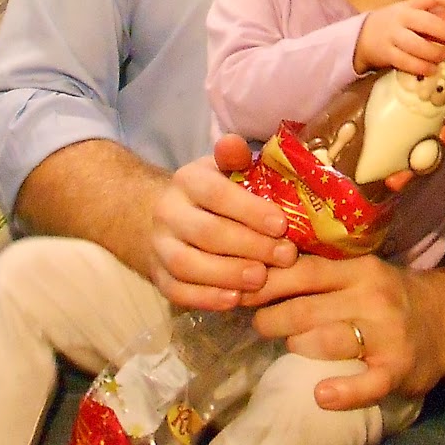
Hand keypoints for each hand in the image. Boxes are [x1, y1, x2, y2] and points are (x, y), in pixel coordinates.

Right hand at [146, 134, 297, 310]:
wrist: (164, 219)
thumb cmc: (211, 194)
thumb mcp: (222, 169)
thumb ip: (235, 159)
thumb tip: (237, 144)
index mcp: (188, 180)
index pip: (217, 194)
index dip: (250, 210)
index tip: (282, 225)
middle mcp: (168, 212)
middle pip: (207, 232)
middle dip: (249, 246)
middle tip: (286, 256)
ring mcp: (160, 247)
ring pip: (187, 265)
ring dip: (228, 274)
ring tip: (261, 279)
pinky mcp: (158, 278)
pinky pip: (178, 292)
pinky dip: (206, 298)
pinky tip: (235, 300)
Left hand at [244, 254, 444, 410]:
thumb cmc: (392, 296)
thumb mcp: (362, 275)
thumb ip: (322, 277)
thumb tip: (262, 276)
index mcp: (358, 270)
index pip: (304, 271)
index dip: (269, 282)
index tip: (240, 289)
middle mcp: (371, 298)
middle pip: (308, 308)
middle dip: (273, 318)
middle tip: (258, 324)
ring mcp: (386, 335)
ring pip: (329, 340)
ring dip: (299, 345)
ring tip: (288, 347)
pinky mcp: (398, 369)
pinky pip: (366, 384)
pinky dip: (342, 391)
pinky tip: (321, 395)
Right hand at [355, 0, 444, 77]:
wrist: (362, 37)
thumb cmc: (397, 24)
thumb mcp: (413, 12)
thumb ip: (438, 10)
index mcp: (411, 4)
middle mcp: (402, 17)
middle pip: (426, 21)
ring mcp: (392, 35)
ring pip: (415, 44)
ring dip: (433, 52)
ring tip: (443, 58)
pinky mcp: (386, 53)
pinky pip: (405, 61)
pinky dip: (421, 67)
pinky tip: (431, 70)